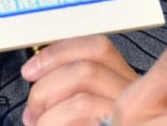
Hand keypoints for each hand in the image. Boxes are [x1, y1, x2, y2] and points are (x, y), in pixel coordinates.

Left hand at [20, 33, 138, 124]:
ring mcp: (131, 118)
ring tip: (38, 124)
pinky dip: (50, 124)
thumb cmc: (85, 120)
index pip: (100, 48)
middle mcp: (136, 98)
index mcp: (128, 83)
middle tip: (32, 108)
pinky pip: (79, 118)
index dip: (58, 52)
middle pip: (87, 69)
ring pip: (81, 100)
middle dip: (46, 87)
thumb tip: (35, 73)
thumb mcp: (84, 103)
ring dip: (47, 114)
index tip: (30, 68)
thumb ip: (70, 86)